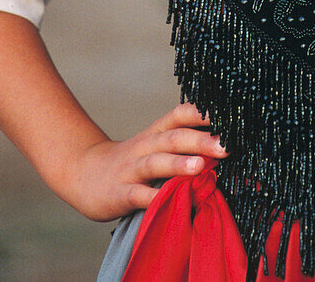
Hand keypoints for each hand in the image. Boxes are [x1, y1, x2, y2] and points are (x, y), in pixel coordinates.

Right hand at [59, 102, 227, 220]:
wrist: (84, 173)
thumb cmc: (133, 160)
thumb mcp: (156, 144)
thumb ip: (184, 143)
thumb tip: (226, 144)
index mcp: (157, 131)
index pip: (181, 114)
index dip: (203, 112)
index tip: (230, 115)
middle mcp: (145, 146)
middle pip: (173, 137)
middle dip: (200, 140)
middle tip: (227, 145)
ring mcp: (131, 169)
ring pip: (155, 163)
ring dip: (178, 164)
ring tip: (200, 167)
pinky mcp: (120, 193)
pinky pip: (138, 195)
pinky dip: (153, 198)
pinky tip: (168, 202)